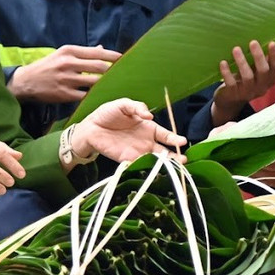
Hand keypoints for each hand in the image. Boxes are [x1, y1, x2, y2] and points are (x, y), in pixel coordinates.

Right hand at [7, 45, 120, 103]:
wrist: (25, 82)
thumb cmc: (47, 66)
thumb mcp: (62, 54)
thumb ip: (83, 53)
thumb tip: (102, 49)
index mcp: (69, 51)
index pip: (97, 53)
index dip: (114, 57)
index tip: (126, 59)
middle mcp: (68, 63)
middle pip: (99, 67)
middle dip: (115, 71)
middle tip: (127, 74)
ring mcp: (66, 79)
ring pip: (95, 82)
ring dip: (107, 84)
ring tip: (118, 85)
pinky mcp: (64, 94)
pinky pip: (86, 96)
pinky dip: (96, 96)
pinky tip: (104, 96)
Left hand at [71, 98, 186, 163]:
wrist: (91, 126)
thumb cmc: (108, 113)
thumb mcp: (123, 104)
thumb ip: (137, 107)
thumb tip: (149, 115)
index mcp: (148, 128)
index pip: (165, 135)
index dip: (174, 138)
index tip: (182, 141)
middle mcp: (146, 142)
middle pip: (164, 152)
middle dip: (175, 156)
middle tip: (183, 160)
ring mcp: (137, 152)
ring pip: (154, 161)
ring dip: (163, 165)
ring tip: (174, 168)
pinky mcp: (126, 159)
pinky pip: (139, 165)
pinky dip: (146, 168)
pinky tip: (154, 170)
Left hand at [210, 40, 274, 123]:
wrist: (230, 101)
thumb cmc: (244, 80)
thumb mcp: (255, 71)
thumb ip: (259, 60)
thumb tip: (262, 37)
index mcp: (269, 79)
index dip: (274, 55)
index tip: (271, 42)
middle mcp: (261, 87)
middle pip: (263, 71)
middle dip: (258, 56)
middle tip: (253, 42)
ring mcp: (248, 92)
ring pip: (247, 77)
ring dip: (242, 62)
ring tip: (236, 49)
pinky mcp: (234, 94)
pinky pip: (231, 83)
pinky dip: (227, 72)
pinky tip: (223, 62)